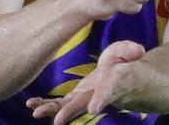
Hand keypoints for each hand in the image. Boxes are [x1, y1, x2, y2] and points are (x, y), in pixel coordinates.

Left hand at [26, 40, 145, 123]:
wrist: (130, 82)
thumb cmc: (130, 65)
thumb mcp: (131, 53)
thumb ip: (130, 51)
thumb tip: (137, 51)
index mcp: (115, 82)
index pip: (109, 90)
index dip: (101, 98)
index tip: (93, 108)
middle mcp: (99, 94)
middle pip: (84, 103)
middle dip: (70, 111)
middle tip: (57, 120)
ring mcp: (87, 97)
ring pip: (70, 106)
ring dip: (53, 110)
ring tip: (36, 111)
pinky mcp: (79, 96)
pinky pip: (63, 102)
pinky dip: (48, 104)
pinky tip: (31, 105)